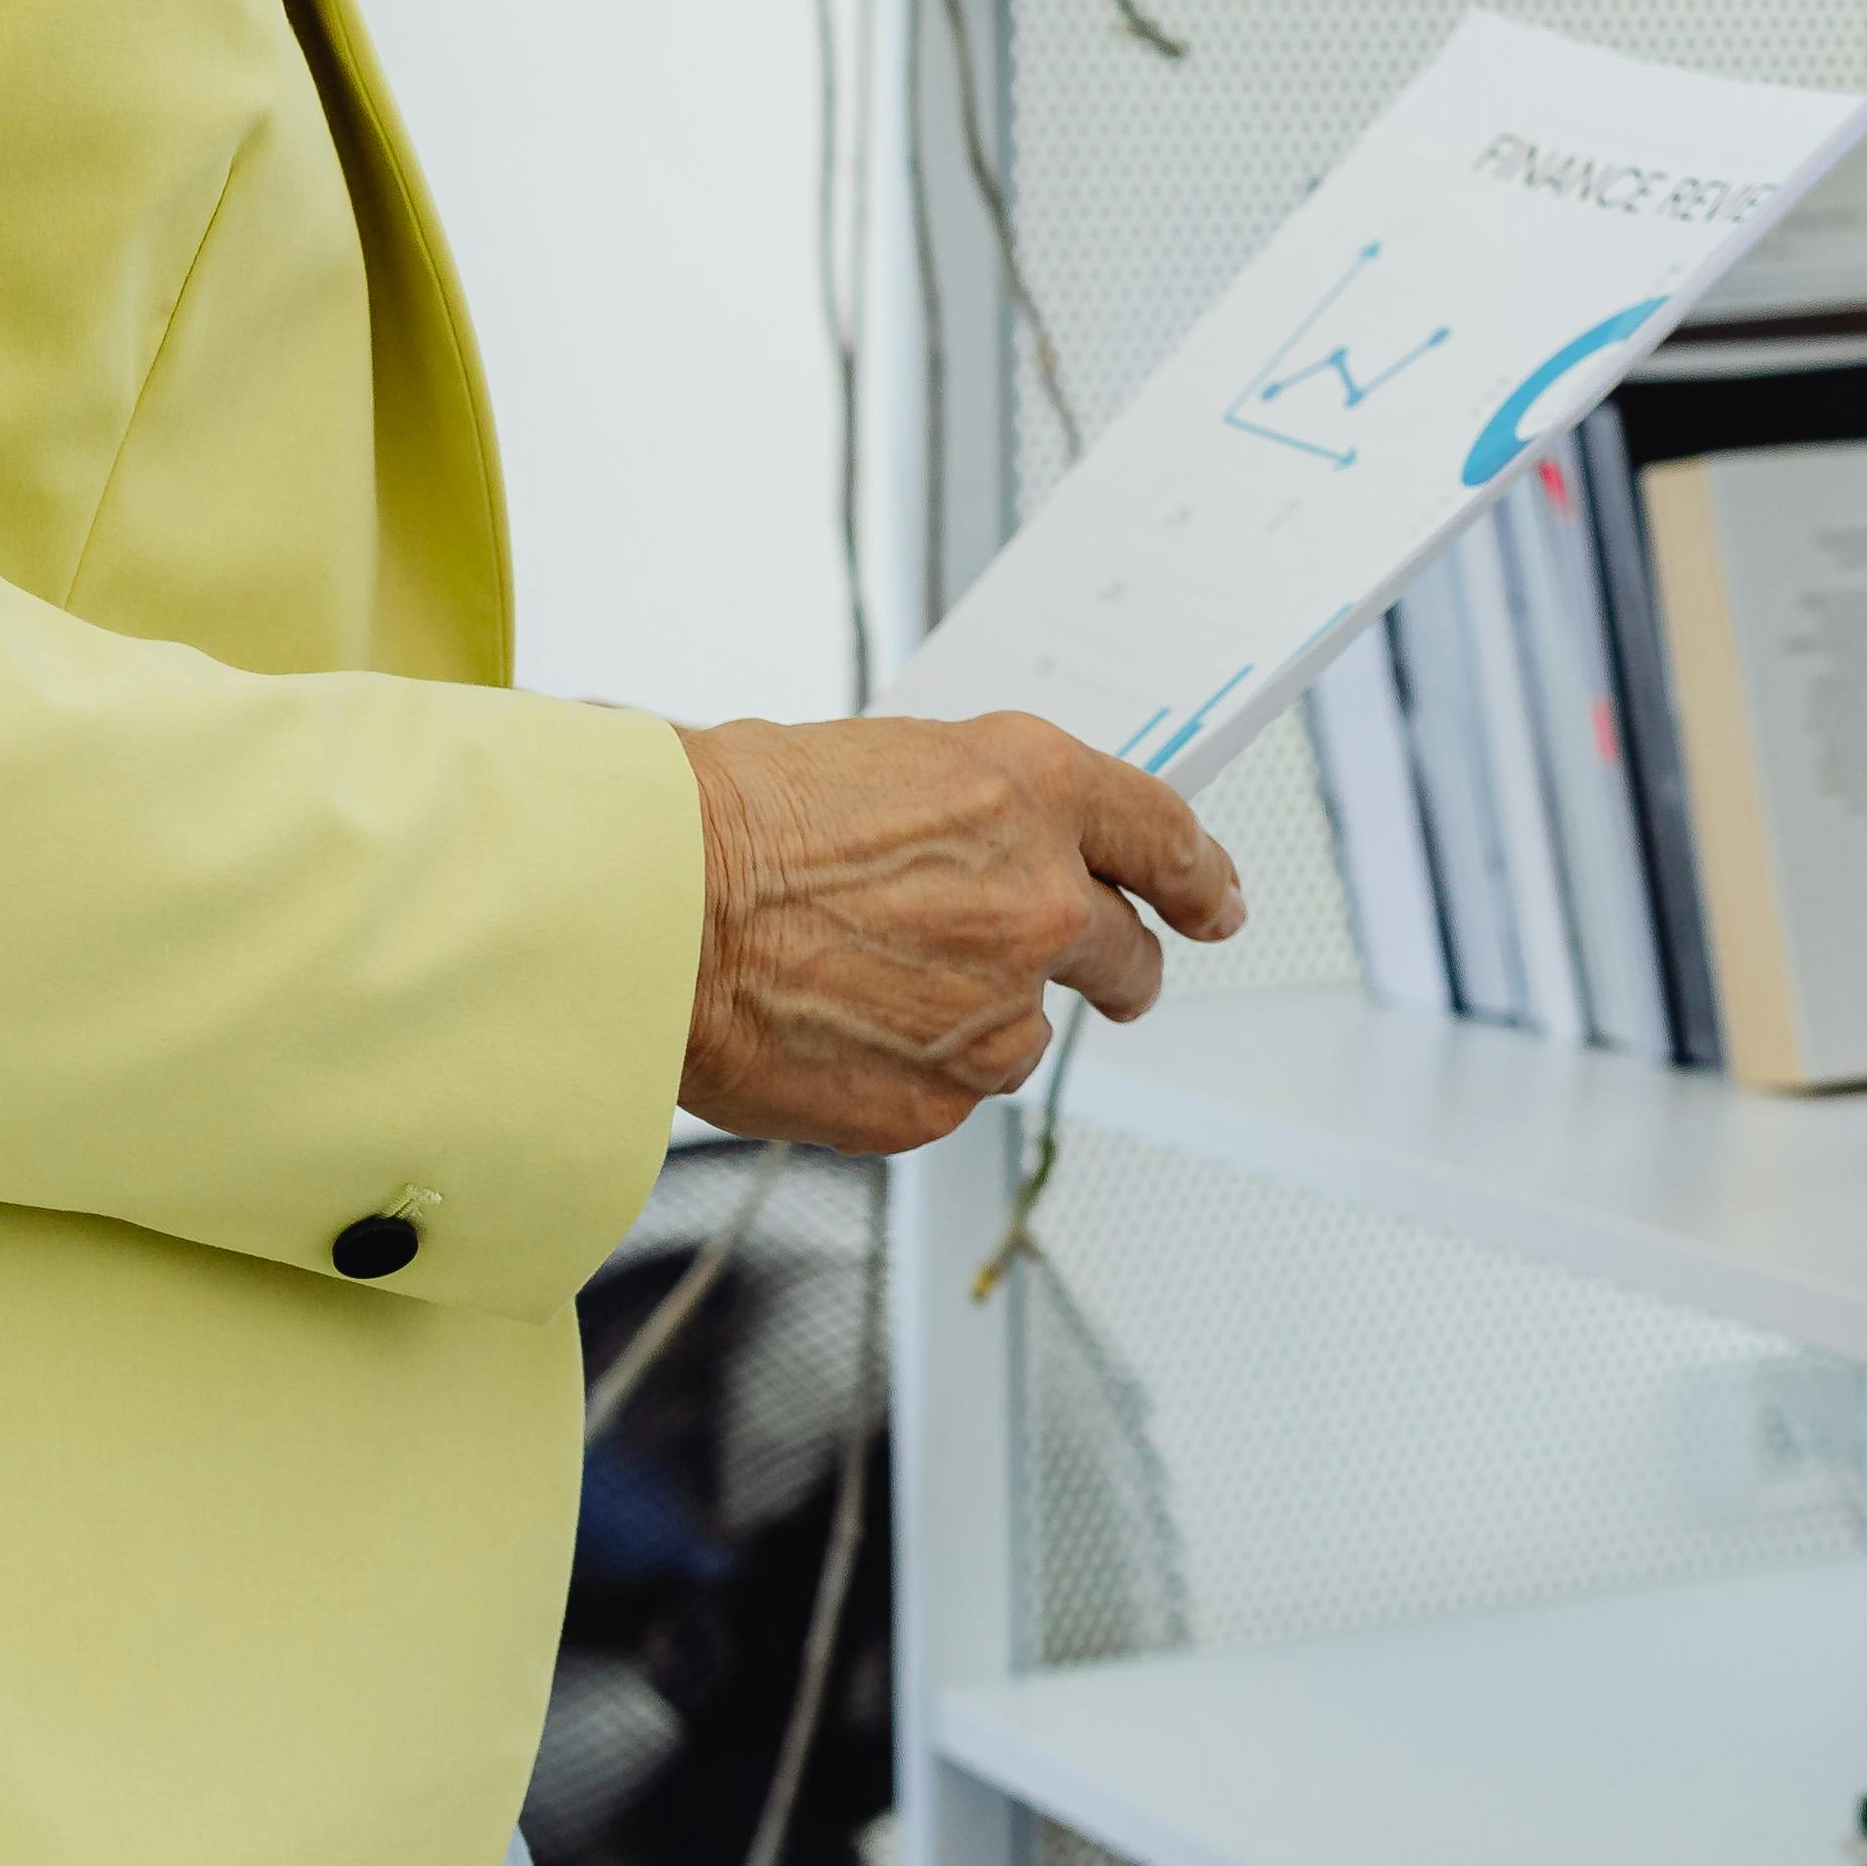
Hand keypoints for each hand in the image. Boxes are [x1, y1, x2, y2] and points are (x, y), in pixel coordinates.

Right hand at [675, 710, 1243, 1156]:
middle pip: (1125, 955)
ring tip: (864, 985)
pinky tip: (829, 1030)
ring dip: (975, 1020)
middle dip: (1121, 969)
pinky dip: (906, 1073)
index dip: (1200, 877)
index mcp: (1034, 790)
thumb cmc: (730, 818)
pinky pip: (949, 1093)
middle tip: (1103, 980)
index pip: (1164, 836)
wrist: (650, 909)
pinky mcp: (942, 1101)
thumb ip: (976, 815)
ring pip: (1023, 1033)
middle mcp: (1042, 902)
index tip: (1216, 905)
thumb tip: (996, 855)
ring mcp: (997, 1012)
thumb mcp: (884, 763)